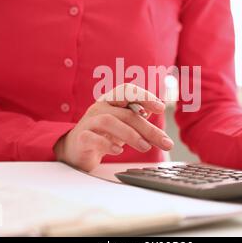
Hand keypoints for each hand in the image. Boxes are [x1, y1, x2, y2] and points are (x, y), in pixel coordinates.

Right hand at [54, 84, 173, 171]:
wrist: (76, 150)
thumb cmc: (103, 134)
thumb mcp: (123, 124)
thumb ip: (138, 118)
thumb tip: (156, 109)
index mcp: (111, 101)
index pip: (126, 90)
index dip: (144, 96)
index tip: (161, 108)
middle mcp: (99, 108)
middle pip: (125, 113)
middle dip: (148, 128)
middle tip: (165, 142)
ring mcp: (88, 122)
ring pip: (109, 121)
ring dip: (130, 135)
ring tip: (145, 147)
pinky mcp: (80, 138)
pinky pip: (92, 138)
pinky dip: (106, 144)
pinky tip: (118, 151)